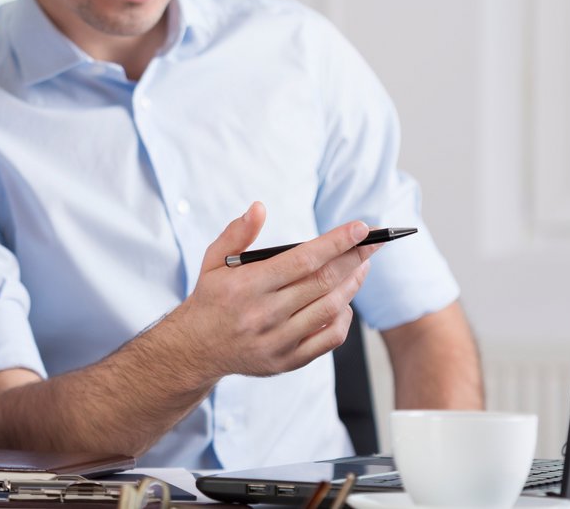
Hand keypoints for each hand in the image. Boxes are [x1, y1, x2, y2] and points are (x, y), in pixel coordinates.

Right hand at [169, 202, 377, 380]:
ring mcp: (277, 339)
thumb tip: (259, 208)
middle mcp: (264, 313)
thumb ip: (236, 233)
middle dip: (355, 257)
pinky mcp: (287, 360)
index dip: (336, 242)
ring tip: (362, 266)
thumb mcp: (213, 261)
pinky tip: (345, 301)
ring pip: (330, 307)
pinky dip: (343, 317)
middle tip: (373, 242)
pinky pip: (328, 338)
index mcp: (247, 285)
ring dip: (353, 284)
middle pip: (323, 281)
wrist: (196, 348)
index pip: (302, 259)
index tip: (360, 228)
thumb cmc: (210, 298)